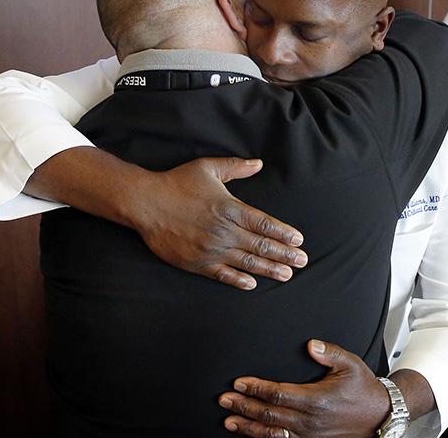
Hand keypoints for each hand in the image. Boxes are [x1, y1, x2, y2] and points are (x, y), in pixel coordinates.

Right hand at [129, 157, 306, 289]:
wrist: (145, 203)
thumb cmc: (178, 183)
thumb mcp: (209, 168)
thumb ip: (236, 167)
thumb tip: (258, 163)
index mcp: (230, 208)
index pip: (265, 224)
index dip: (284, 234)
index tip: (299, 240)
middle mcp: (224, 230)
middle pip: (261, 246)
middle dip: (285, 254)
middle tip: (302, 261)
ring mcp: (211, 248)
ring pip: (247, 262)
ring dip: (269, 269)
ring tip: (287, 274)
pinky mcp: (196, 262)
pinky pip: (222, 274)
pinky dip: (238, 280)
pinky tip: (252, 284)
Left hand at [219, 340, 390, 436]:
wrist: (379, 414)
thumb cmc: (363, 388)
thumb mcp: (350, 363)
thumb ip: (329, 353)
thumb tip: (311, 345)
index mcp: (315, 399)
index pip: (277, 394)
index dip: (256, 388)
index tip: (239, 382)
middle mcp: (309, 419)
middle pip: (268, 414)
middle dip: (244, 406)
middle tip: (225, 399)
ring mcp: (308, 434)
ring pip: (271, 432)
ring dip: (248, 426)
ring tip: (230, 420)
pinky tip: (253, 434)